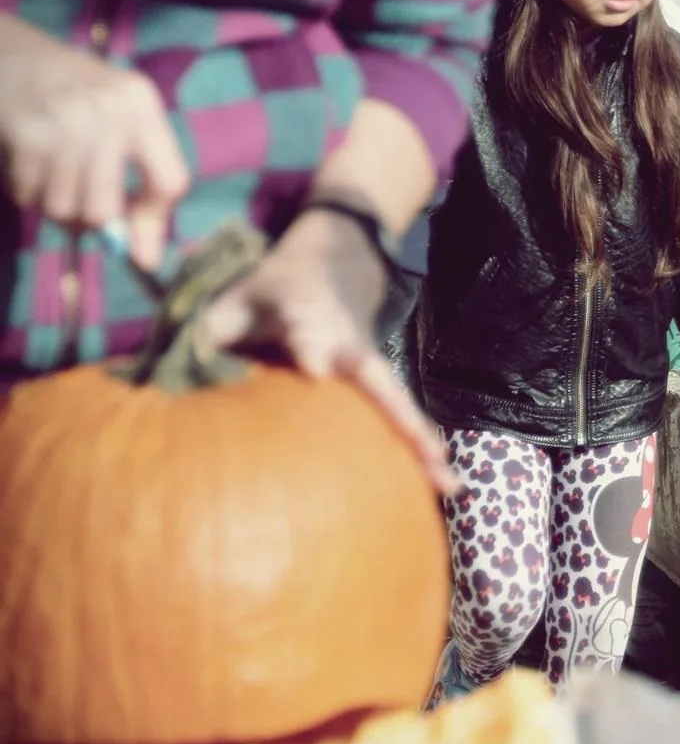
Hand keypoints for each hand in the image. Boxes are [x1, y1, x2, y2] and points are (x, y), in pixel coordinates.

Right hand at [0, 14, 189, 269]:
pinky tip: (31, 166)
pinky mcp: (24, 132)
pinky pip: (30, 195)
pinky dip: (29, 192)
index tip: (141, 247)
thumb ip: (143, 183)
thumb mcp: (121, 120)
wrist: (10, 53)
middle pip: (106, 209)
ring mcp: (64, 120)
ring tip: (54, 178)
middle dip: (90, 220)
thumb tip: (147, 260)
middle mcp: (109, 110)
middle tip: (81, 205)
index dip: (154, 222)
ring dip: (56, 205)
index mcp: (142, 104)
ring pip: (64, 207)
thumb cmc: (77, 95)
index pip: (170, 182)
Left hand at [198, 208, 456, 494]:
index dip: (313, 348)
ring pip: (397, 404)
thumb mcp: (232, 300)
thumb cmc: (274, 288)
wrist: (336, 257)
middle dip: (402, 416)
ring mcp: (367, 362)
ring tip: (449, 486)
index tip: (316, 369)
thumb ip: (206, 338)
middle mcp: (347, 342)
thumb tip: (165, 390)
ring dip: (423, 443)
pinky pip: (394, 414)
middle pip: (378, 382)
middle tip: (431, 452)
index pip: (310, 331)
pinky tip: (436, 485)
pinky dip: (416, 446)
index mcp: (308, 313)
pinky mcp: (374, 381)